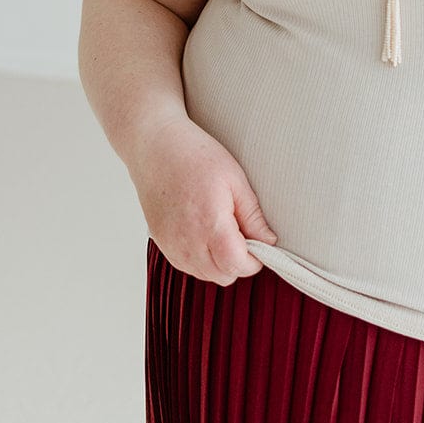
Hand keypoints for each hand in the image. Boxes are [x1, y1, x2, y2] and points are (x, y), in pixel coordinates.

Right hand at [129, 114, 279, 285]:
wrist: (155, 146)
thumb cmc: (195, 155)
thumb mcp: (235, 179)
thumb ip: (253, 216)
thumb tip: (269, 241)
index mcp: (210, 225)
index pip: (237, 266)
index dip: (255, 260)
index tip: (261, 246)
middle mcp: (187, 241)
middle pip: (222, 276)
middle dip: (238, 262)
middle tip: (243, 234)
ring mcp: (171, 244)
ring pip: (204, 274)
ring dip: (219, 262)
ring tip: (223, 230)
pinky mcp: (160, 242)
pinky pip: (186, 265)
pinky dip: (200, 259)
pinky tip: (204, 233)